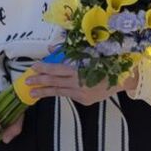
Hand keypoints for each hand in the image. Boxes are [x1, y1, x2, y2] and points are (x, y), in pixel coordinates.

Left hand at [22, 63, 136, 106]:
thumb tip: (51, 49)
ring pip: (59, 92)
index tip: (34, 67)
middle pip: (55, 82)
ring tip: (32, 92)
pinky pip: (69, 95)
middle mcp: (80, 84)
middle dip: (40, 82)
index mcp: (81, 70)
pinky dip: (60, 91)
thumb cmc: (106, 63)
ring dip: (45, 91)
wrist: (123, 79)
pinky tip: (50, 91)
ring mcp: (82, 94)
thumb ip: (69, 52)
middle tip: (27, 81)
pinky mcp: (84, 101)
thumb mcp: (89, 53)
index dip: (45, 68)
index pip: (57, 70)